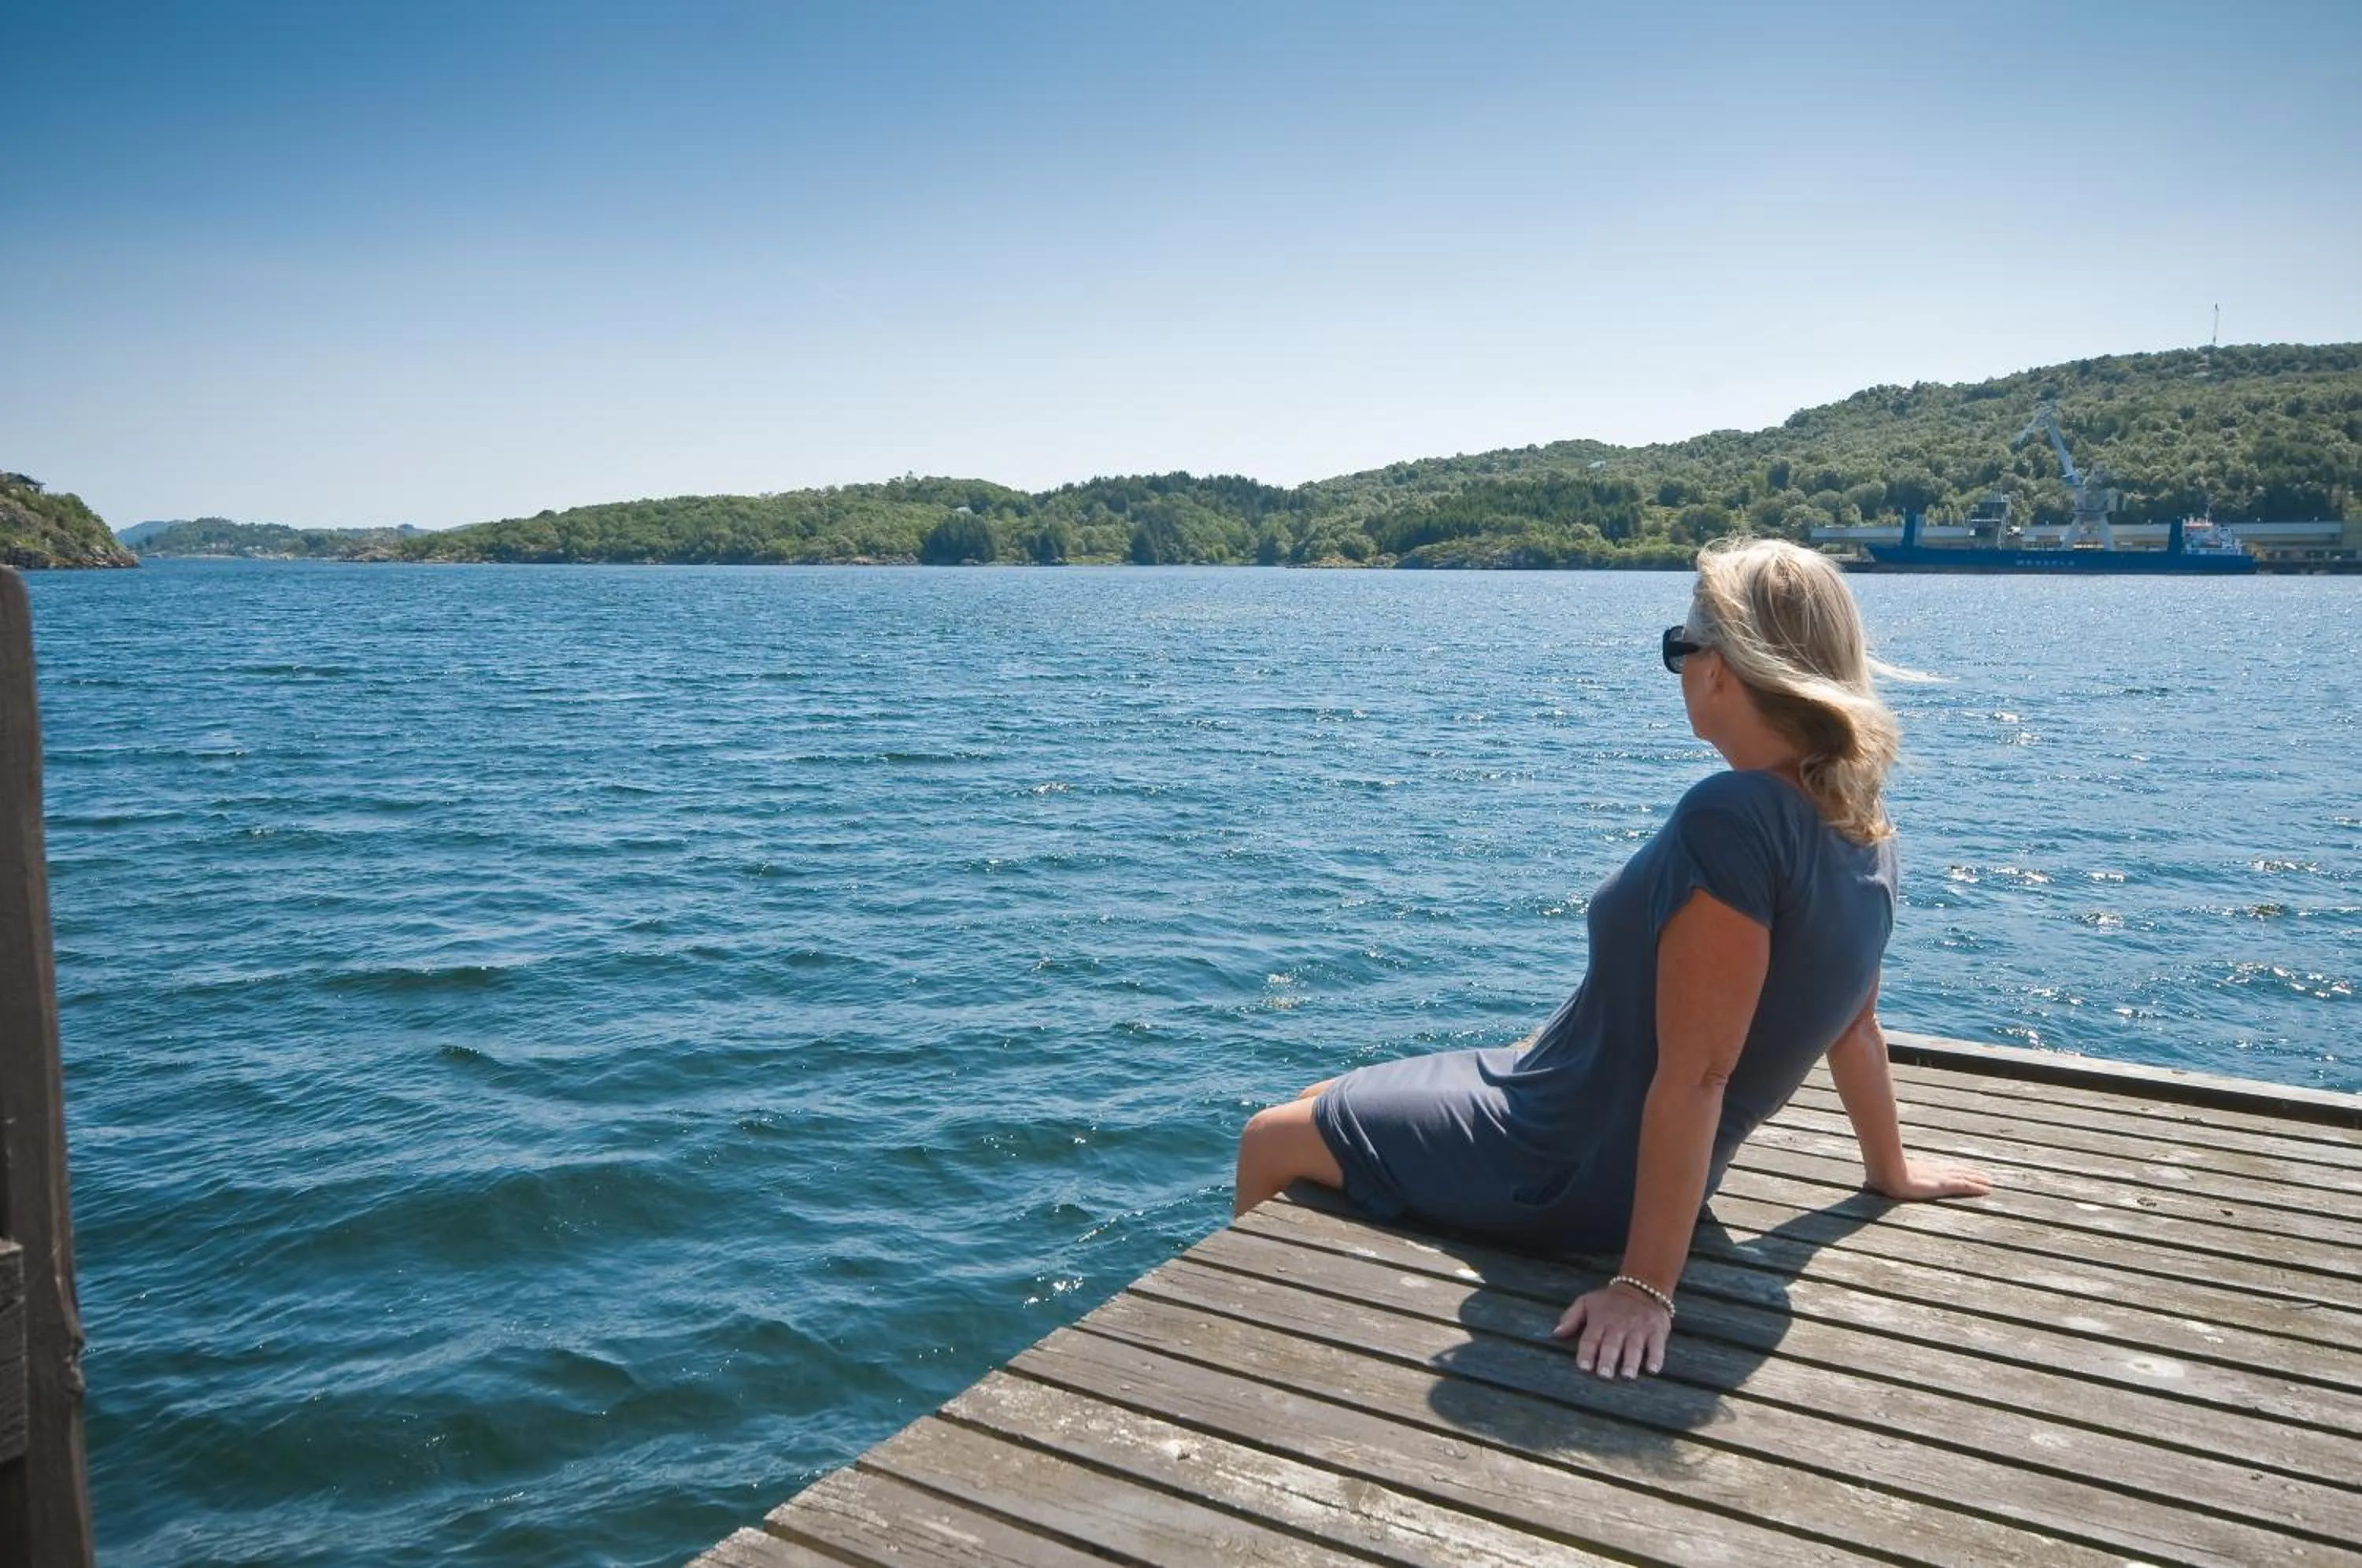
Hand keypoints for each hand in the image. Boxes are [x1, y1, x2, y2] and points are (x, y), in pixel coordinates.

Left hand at [1551, 1282, 1670, 1378]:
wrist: (1642, 1286)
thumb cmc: (1610, 1301)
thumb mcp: (1586, 1302)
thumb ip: (1571, 1318)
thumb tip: (1555, 1333)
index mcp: (1600, 1320)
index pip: (1591, 1338)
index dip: (1587, 1353)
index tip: (1584, 1367)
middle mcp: (1619, 1325)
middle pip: (1612, 1344)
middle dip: (1608, 1359)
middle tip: (1605, 1375)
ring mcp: (1639, 1328)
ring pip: (1634, 1346)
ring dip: (1631, 1361)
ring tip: (1627, 1375)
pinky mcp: (1657, 1331)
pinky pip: (1657, 1345)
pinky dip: (1656, 1357)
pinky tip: (1653, 1369)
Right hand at [1870, 1159, 1992, 1200]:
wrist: (1885, 1172)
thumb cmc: (1880, 1174)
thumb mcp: (1882, 1176)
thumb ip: (1879, 1178)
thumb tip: (1865, 1181)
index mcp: (1921, 1170)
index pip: (1942, 1170)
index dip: (1954, 1171)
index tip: (1964, 1172)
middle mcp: (1933, 1172)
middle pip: (1956, 1172)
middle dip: (1970, 1174)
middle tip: (1985, 1176)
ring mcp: (1939, 1177)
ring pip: (1964, 1178)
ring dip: (1977, 1180)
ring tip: (1990, 1183)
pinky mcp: (1944, 1184)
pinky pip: (1964, 1185)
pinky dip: (1976, 1187)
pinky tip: (1987, 1189)